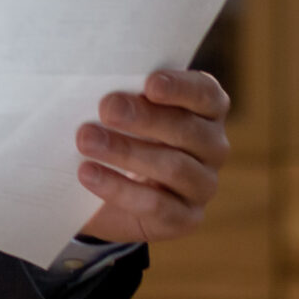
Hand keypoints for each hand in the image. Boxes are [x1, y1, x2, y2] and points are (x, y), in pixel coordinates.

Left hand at [74, 69, 229, 245]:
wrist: (108, 191)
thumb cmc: (119, 133)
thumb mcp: (121, 110)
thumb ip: (120, 93)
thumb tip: (94, 80)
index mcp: (206, 110)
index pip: (205, 93)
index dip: (181, 87)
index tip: (150, 84)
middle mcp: (212, 146)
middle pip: (187, 130)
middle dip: (144, 118)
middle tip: (106, 108)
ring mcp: (203, 185)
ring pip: (174, 167)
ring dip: (126, 152)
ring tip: (86, 140)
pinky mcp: (186, 218)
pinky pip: (158, 206)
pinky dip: (120, 189)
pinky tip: (88, 174)